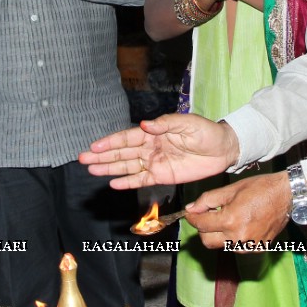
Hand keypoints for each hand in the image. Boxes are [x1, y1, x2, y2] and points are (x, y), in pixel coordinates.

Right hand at [79, 114, 239, 188]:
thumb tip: (145, 125)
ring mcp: (155, 162)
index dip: (110, 142)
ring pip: (127, 166)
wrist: (223, 149)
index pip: (127, 137)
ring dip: (109, 169)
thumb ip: (165, 124)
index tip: (94, 146)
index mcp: (154, 132)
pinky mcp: (162, 176)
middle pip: (122, 152)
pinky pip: (141, 180)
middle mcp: (150, 147)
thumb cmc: (205, 132)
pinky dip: (127, 182)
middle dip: (102, 156)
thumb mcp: (187, 123)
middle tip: (83, 159)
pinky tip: (113, 183)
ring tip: (91, 170)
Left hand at [185, 172, 291, 248]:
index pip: (201, 224)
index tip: (189, 213)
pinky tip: (242, 223)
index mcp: (231, 220)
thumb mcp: (231, 189)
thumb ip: (208, 200)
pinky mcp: (257, 248)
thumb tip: (191, 208)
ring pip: (221, 245)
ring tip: (230, 217)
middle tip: (208, 216)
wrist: (287, 195)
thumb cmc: (260, 188)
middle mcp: (238, 237)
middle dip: (203, 229)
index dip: (192, 218)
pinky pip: (237, 246)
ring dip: (219, 233)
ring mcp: (249, 245)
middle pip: (207, 241)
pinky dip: (233, 237)